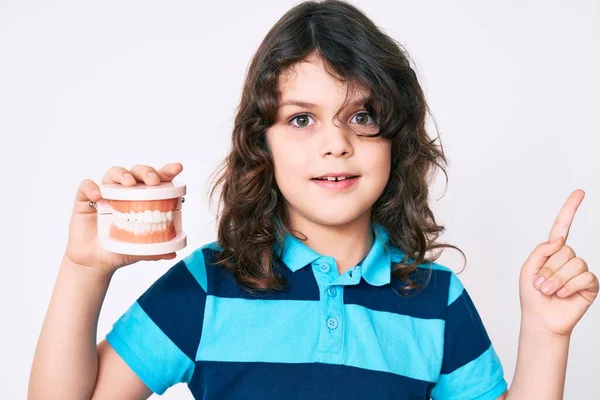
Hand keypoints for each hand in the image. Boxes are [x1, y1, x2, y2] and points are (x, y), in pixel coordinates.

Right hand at [64, 162, 183, 273]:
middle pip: (137, 172)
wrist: (94, 262)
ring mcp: (106, 194)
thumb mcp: (139, 251)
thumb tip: (173, 254)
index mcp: (142, 200)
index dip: (166, 172)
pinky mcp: (85, 199)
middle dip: (146, 172)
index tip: (178, 167)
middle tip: (153, 181)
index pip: (156, 181)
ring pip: (114, 173)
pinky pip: (86, 186)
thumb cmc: (119, 250)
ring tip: (129, 183)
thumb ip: (155, 250)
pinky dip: (91, 188)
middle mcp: (125, 193)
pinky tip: (98, 196)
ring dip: (123, 174)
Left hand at [519, 189, 597, 336]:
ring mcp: (580, 270)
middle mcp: (568, 258)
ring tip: (549, 290)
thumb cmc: (532, 295)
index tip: (579, 192)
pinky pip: (584, 276)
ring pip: (574, 263)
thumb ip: (540, 251)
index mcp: (552, 252)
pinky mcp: (590, 284)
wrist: (541, 319)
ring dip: (557, 279)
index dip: (570, 209)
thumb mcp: (528, 269)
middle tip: (541, 284)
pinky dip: (570, 286)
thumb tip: (558, 240)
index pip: (562, 227)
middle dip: (549, 269)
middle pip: (564, 250)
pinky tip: (563, 294)